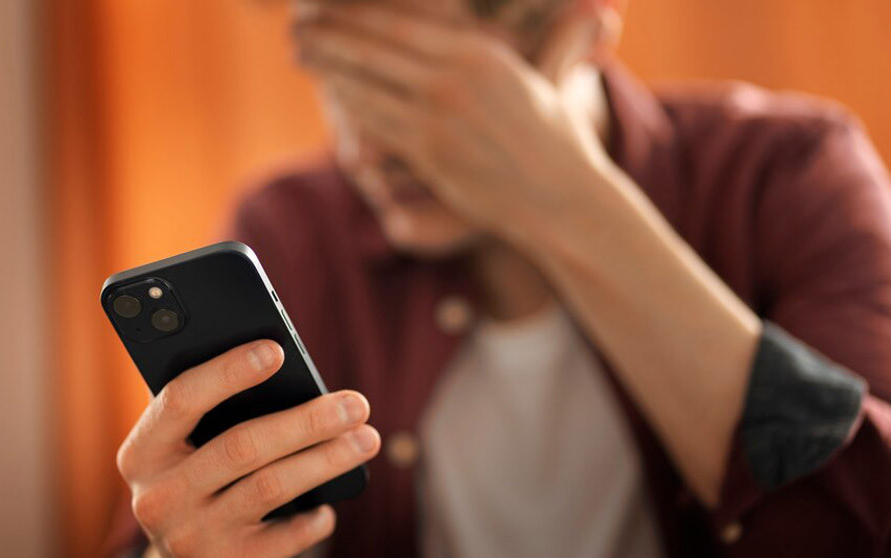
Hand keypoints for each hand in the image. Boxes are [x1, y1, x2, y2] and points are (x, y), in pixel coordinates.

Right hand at [116, 340, 379, 556]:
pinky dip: (314, 518)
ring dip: (326, 460)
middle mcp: (158, 496)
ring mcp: (190, 535)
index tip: (276, 350)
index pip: (181, 399)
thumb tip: (286, 367)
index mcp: (143, 451)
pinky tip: (330, 504)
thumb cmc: (199, 475)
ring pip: (270, 487)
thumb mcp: (188, 444)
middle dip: (307, 421)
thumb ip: (217, 410)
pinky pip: (284, 537)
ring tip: (367, 439)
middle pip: (242, 446)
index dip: (228, 372)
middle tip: (356, 404)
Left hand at [295, 4, 610, 239]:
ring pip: (367, 87)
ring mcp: (438, 119)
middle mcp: (455, 79)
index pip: (401, 23)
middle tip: (295, 27)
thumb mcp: (553, 78)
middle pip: (374, 49)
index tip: (328, 7)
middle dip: (328, 36)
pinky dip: (349, 109)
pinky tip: (331, 96)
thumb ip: (557, 37)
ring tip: (300, 54)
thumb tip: (599, 9)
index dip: (357, 16)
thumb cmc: (558, 140)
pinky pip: (376, 126)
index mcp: (480, 53)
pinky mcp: (429, 155)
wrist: (563, 200)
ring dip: (328, 69)